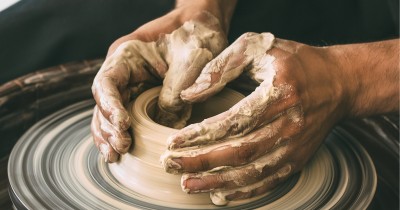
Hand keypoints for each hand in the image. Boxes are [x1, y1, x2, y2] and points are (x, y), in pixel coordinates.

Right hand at [91, 0, 237, 161]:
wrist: (203, 28)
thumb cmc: (196, 37)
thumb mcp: (190, 61)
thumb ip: (175, 92)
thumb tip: (165, 124)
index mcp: (127, 55)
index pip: (107, 82)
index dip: (110, 106)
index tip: (123, 125)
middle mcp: (124, 71)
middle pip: (103, 102)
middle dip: (109, 127)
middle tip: (122, 147)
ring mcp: (131, 85)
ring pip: (109, 113)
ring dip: (110, 135)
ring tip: (115, 155)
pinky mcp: (142, 97)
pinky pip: (126, 117)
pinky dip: (121, 133)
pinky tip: (121, 152)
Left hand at [161, 33, 350, 204]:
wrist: (338, 82)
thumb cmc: (294, 61)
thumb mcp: (258, 47)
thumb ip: (222, 67)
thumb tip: (189, 94)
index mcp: (279, 93)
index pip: (234, 121)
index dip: (201, 134)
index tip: (173, 141)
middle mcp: (289, 124)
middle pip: (239, 152)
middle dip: (201, 162)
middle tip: (170, 165)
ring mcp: (295, 146)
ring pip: (251, 172)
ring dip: (217, 182)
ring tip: (187, 184)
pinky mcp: (297, 159)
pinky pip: (268, 181)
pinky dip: (243, 192)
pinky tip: (219, 195)